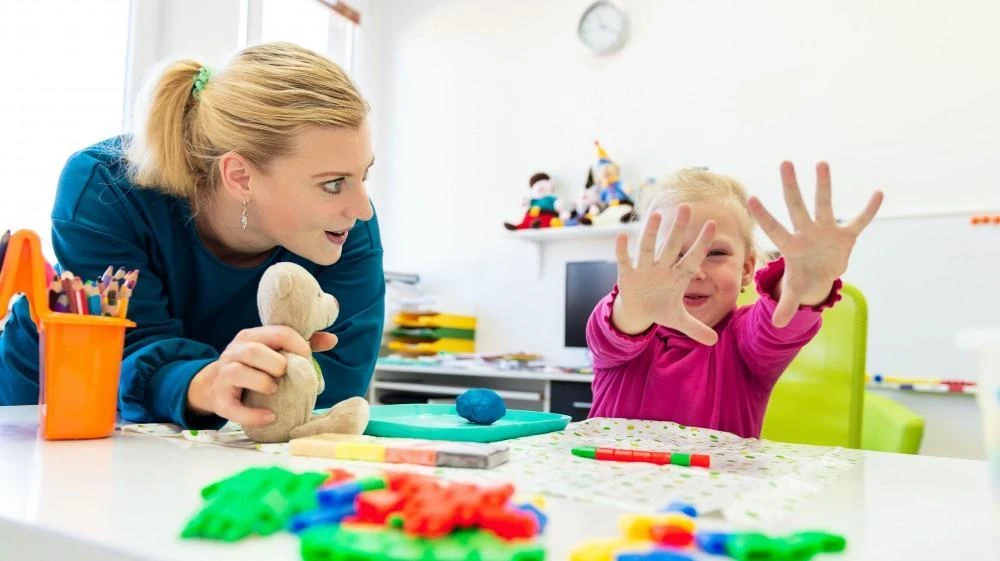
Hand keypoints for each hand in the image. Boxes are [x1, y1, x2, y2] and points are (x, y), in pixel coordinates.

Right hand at [186, 326, 316, 426]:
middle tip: (285, 374)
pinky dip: (253, 414)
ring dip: (262, 383)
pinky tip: (269, 416)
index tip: (307, 359)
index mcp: (252, 336)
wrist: (215, 385)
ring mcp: (224, 375)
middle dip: (276, 364)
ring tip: (274, 390)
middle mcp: (234, 352)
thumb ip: (302, 344)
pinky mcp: (220, 400)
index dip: (299, 346)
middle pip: (253, 351)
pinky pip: (233, 407)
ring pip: (238, 372)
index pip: (279, 333)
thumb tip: (332, 339)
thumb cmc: (254, 366)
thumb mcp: (273, 350)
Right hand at [612, 204, 719, 344]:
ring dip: (650, 233)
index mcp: (678, 276)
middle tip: (686, 207)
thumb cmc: (660, 308)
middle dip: (678, 229)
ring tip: (655, 215)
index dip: (702, 244)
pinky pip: (624, 260)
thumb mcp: (678, 320)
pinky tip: (622, 235)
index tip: (713, 225)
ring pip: (648, 248)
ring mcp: (644, 269)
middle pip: (672, 246)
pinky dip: (622, 250)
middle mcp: (662, 268)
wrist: (638, 310)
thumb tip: (715, 342)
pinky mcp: (627, 275)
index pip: (693, 258)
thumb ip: (696, 328)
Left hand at [748, 161, 882, 327]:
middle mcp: (806, 232)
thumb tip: (776, 326)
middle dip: (791, 186)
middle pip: (796, 206)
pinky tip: (878, 193)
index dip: (764, 216)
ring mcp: (825, 231)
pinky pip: (859, 221)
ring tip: (821, 163)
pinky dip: (869, 210)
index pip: (774, 229)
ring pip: (824, 204)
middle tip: (784, 163)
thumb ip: (786, 304)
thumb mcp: (794, 291)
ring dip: (824, 185)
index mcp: (791, 246)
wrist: (821, 274)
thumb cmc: (802, 278)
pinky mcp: (845, 235)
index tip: (751, 198)